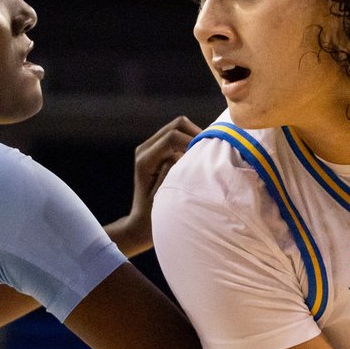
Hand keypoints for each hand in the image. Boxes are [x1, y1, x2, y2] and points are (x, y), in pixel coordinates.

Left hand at [108, 116, 201, 256]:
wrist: (141, 223)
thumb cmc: (154, 215)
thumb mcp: (164, 195)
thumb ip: (172, 172)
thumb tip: (182, 154)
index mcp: (145, 159)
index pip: (172, 137)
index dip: (192, 141)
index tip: (206, 155)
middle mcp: (145, 149)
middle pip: (177, 125)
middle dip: (196, 133)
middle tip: (208, 150)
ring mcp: (150, 148)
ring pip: (178, 127)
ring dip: (193, 136)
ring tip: (204, 154)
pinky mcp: (157, 150)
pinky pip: (177, 136)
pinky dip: (190, 141)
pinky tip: (196, 157)